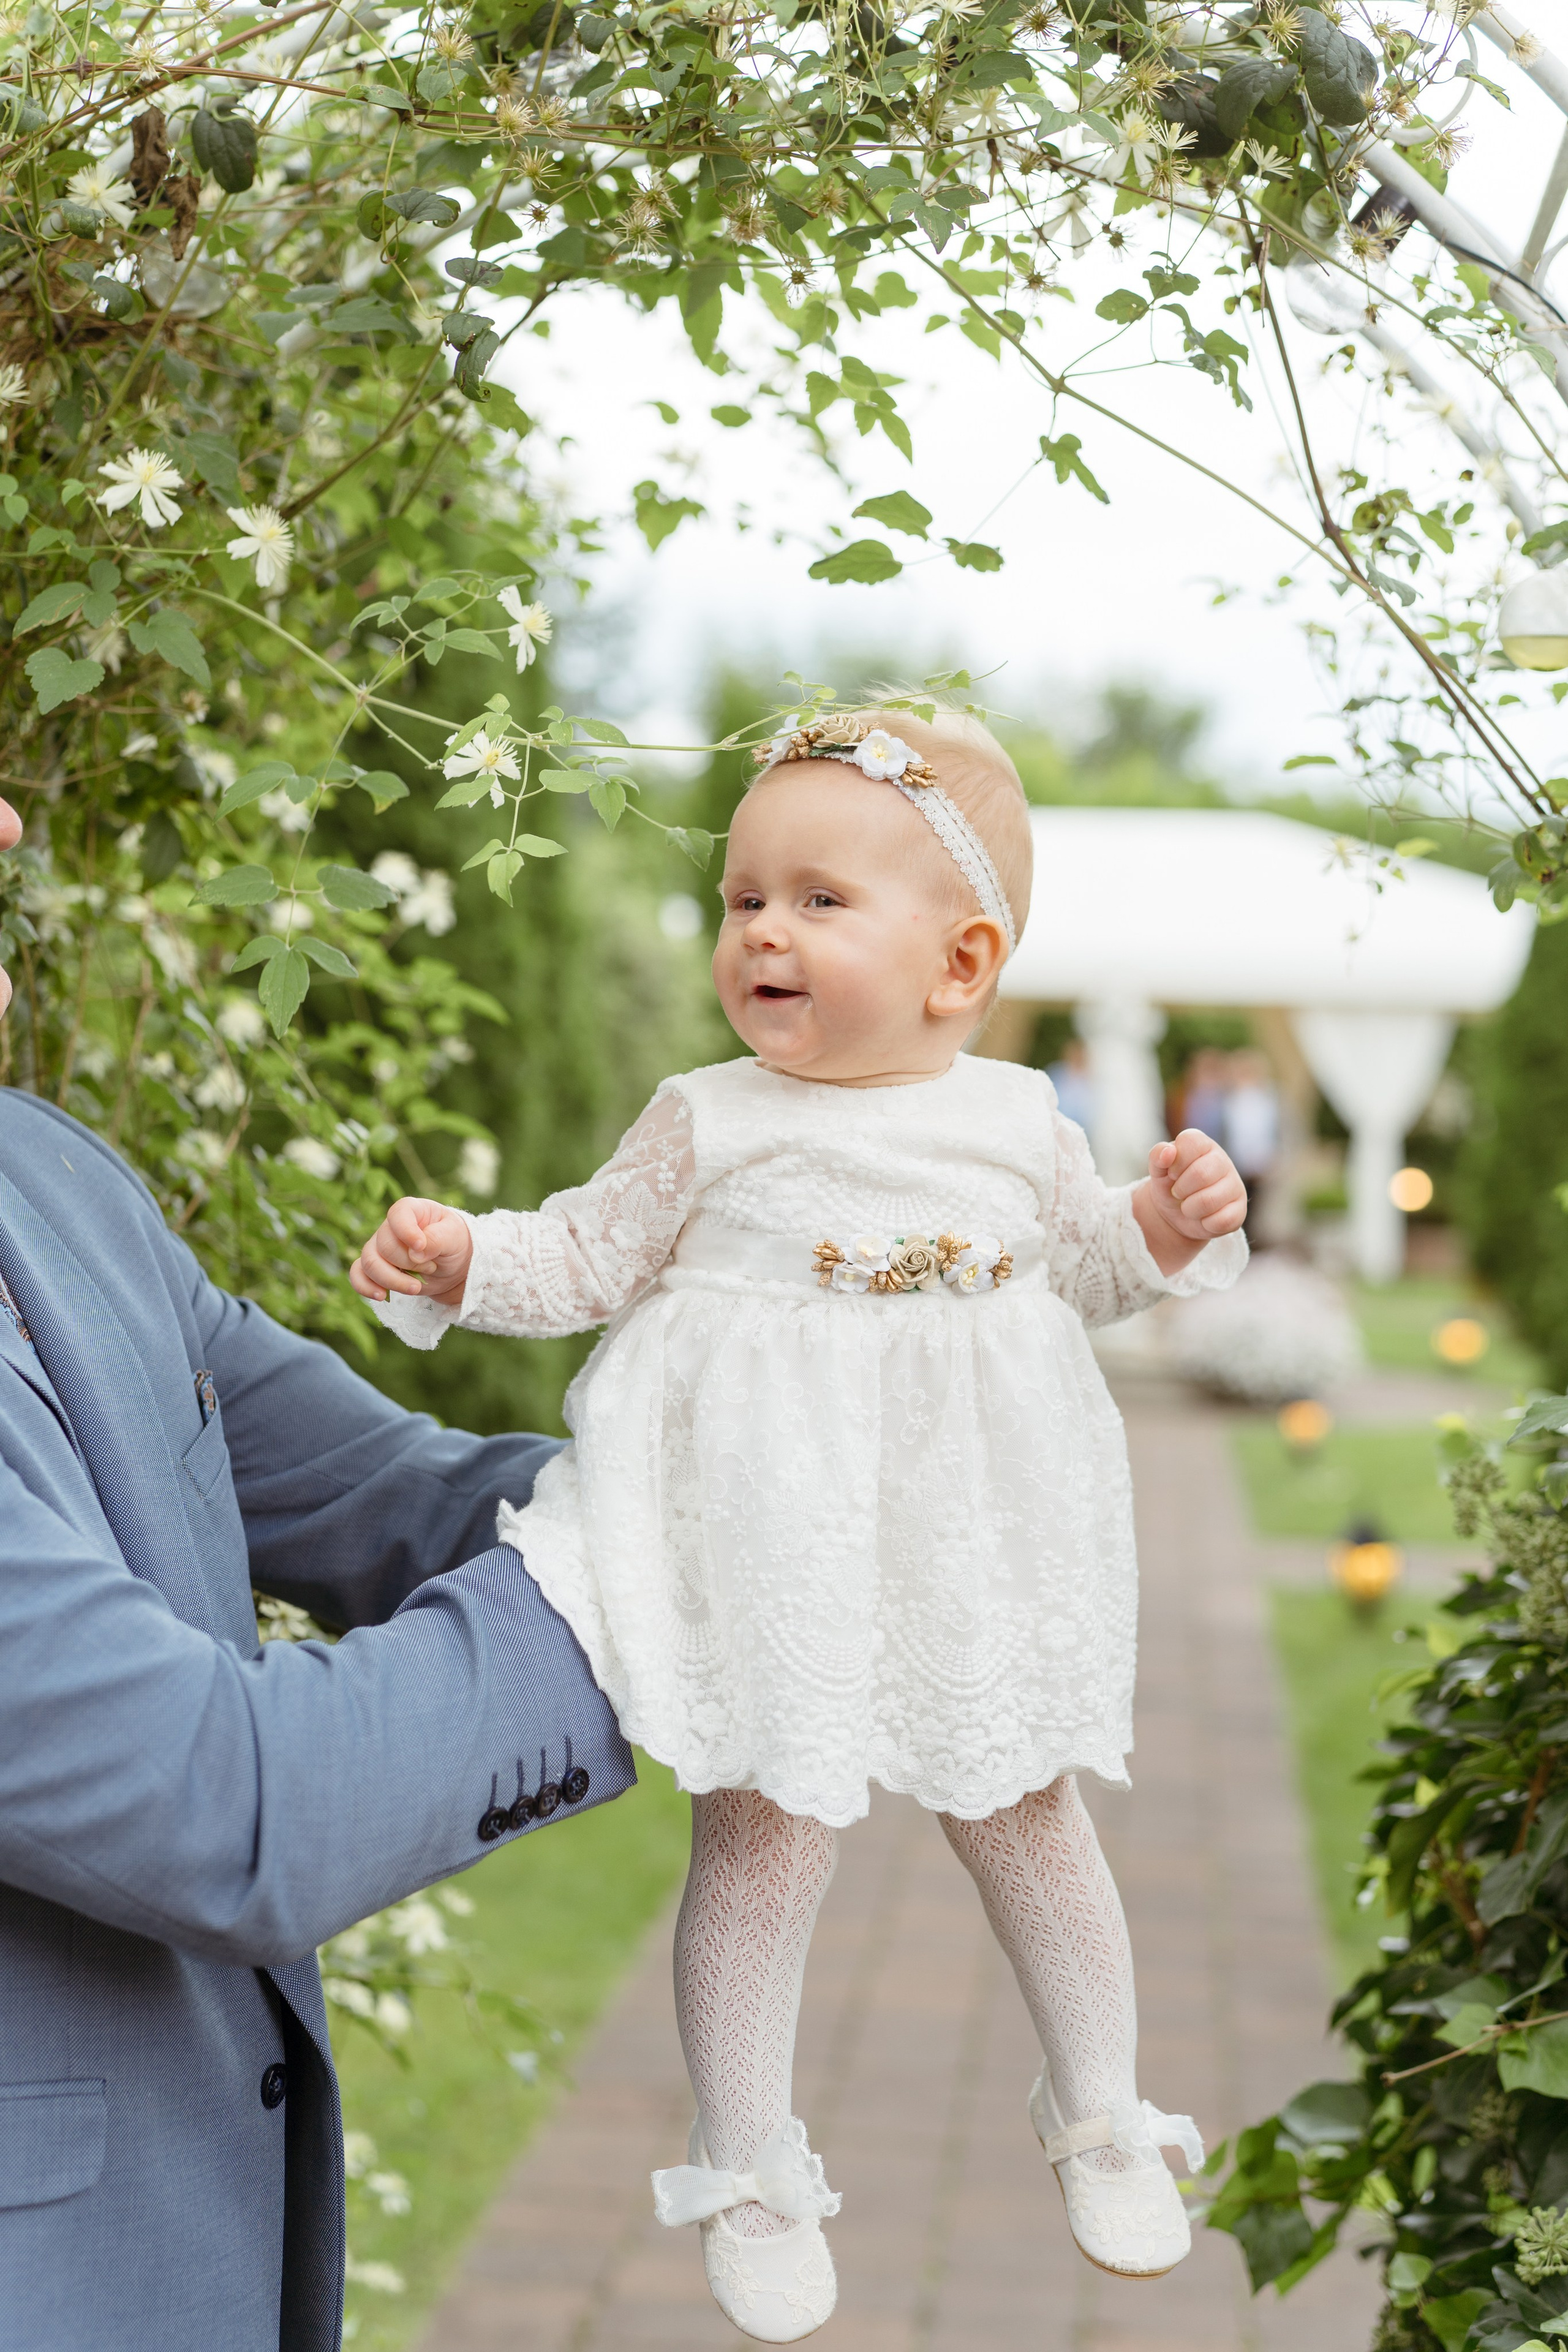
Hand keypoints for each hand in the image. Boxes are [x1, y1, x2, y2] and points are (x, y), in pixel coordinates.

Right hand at [350, 1196, 472, 1307]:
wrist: (455, 1268)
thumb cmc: (455, 1244)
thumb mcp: (455, 1238)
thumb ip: (437, 1239)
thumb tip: (415, 1253)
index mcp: (412, 1211)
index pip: (398, 1214)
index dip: (406, 1231)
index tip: (421, 1247)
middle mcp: (391, 1227)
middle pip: (384, 1246)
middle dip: (408, 1263)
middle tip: (431, 1267)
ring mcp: (380, 1248)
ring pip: (369, 1263)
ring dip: (392, 1280)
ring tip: (416, 1288)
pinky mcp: (376, 1269)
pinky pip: (357, 1275)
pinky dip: (365, 1287)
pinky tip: (381, 1296)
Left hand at [1132, 1128, 1246, 1274]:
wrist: (1176, 1214)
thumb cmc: (1169, 1185)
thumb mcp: (1157, 1171)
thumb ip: (1157, 1156)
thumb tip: (1169, 1151)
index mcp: (1203, 1145)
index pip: (1191, 1142)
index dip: (1176, 1163)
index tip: (1172, 1174)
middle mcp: (1223, 1161)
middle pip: (1201, 1174)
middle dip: (1180, 1190)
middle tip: (1178, 1193)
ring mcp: (1235, 1185)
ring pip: (1209, 1201)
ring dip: (1189, 1209)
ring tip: (1189, 1206)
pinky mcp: (1239, 1210)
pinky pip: (1221, 1221)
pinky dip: (1204, 1224)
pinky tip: (1204, 1217)